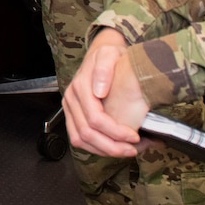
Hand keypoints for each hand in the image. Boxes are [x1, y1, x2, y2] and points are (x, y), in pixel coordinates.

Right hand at [63, 28, 148, 158]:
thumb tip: (99, 92)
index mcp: (80, 87)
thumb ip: (104, 69)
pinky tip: (113, 147)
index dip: (115, 132)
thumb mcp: (110, 54)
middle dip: (111, 147)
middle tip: (133, 150)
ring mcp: (70, 108)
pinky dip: (96, 148)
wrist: (101, 52)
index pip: (95, 118)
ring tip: (125, 151)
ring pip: (80, 140)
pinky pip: (79, 138)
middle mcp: (71, 99)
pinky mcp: (73, 115)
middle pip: (86, 134)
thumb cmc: (110, 55)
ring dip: (103, 150)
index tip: (134, 136)